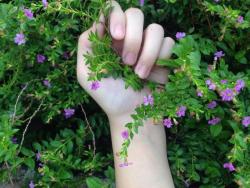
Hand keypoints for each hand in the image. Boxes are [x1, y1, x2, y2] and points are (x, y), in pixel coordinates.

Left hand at [77, 1, 174, 117]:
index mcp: (110, 39)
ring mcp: (148, 46)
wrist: (131, 114)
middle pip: (136, 13)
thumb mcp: (86, 73)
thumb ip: (85, 44)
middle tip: (127, 63)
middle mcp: (130, 38)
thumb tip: (100, 21)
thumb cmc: (108, 96)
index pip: (113, 9)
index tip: (117, 36)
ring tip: (139, 75)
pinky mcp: (164, 55)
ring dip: (148, 53)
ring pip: (156, 28)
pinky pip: (169, 43)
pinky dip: (161, 59)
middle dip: (133, 39)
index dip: (116, 16)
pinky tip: (153, 75)